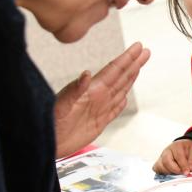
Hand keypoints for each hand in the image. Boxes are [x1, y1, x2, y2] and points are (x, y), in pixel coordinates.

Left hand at [54, 43, 149, 158]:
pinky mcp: (99, 122)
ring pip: (120, 90)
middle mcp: (97, 97)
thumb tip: (87, 73)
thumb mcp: (61, 105)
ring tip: (139, 66)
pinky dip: (122, 102)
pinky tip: (125, 97)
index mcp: (91, 91)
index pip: (114, 70)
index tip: (138, 47)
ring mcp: (99, 109)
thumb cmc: (50, 124)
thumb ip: (74, 89)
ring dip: (131, 78)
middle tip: (145, 51)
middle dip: (133, 63)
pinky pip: (115, 109)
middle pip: (120, 76)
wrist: (47, 143)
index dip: (127, 59)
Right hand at [154, 139, 191, 174]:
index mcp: (177, 146)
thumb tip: (189, 170)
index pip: (178, 157)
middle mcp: (167, 151)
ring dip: (168, 172)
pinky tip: (170, 174)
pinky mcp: (159, 162)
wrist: (184, 146)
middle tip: (182, 174)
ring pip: (159, 166)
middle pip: (166, 161)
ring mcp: (161, 156)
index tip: (187, 173)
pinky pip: (156, 169)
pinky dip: (162, 173)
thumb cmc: (189, 149)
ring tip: (177, 174)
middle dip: (175, 170)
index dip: (183, 166)